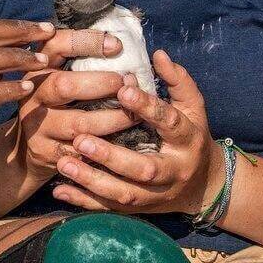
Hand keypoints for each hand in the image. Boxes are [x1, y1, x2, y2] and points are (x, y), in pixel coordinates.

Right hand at [11, 27, 130, 180]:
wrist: (26, 150)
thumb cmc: (56, 105)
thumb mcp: (59, 77)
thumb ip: (79, 60)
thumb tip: (119, 43)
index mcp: (38, 68)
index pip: (57, 45)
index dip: (87, 42)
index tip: (117, 45)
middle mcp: (33, 94)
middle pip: (64, 85)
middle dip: (102, 84)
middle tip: (128, 83)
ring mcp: (37, 125)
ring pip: (79, 123)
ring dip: (113, 118)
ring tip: (136, 114)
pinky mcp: (46, 153)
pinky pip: (83, 151)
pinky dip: (107, 147)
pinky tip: (126, 142)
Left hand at [51, 50, 223, 216]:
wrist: (203, 185)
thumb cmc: (192, 135)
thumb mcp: (193, 106)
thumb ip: (177, 80)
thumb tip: (159, 54)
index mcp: (187, 140)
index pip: (169, 122)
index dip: (148, 107)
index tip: (122, 90)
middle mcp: (174, 171)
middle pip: (145, 169)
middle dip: (112, 156)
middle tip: (81, 139)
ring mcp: (156, 195)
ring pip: (124, 193)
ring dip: (92, 180)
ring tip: (63, 162)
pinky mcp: (140, 208)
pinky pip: (110, 208)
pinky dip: (84, 201)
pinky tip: (60, 190)